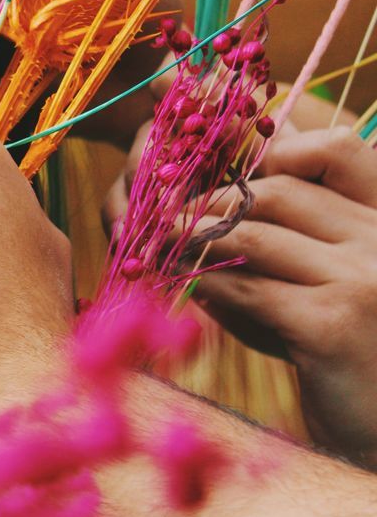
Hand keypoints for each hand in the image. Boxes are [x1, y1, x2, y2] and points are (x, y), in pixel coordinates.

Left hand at [184, 128, 376, 466]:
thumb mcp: (338, 292)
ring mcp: (363, 278)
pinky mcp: (332, 324)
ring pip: (254, 236)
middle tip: (167, 214)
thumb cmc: (361, 367)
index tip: (227, 180)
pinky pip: (246, 288)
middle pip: (281, 192)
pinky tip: (188, 291)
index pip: (341, 150)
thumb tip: (220, 208)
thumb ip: (299, 245)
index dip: (277, 153)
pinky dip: (207, 285)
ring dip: (194, 238)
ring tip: (159, 245)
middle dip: (213, 201)